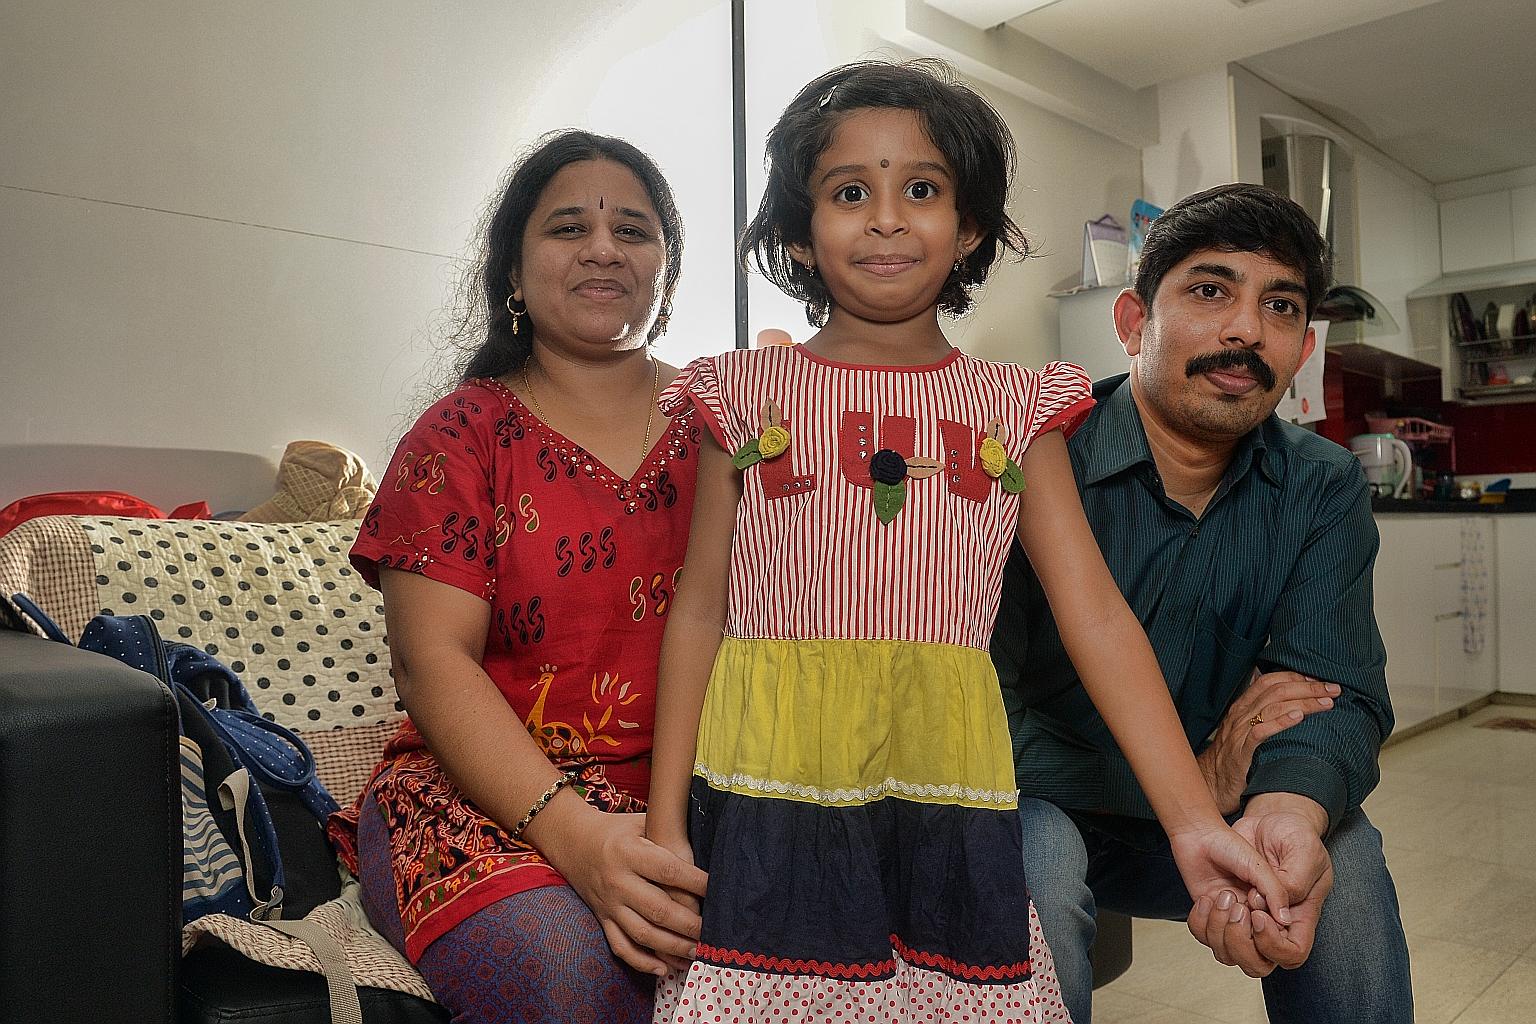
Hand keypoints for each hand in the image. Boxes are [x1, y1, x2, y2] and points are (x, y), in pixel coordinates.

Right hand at [532, 799, 707, 975]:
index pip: (667, 871)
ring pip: (641, 933)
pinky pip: (621, 946)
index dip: (694, 882)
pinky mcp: (603, 919)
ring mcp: (609, 904)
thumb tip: (706, 844)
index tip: (717, 890)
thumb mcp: (641, 822)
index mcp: (629, 853)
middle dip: (688, 925)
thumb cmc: (617, 831)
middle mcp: (618, 882)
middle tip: (712, 932)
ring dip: (671, 947)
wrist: (573, 842)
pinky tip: (664, 968)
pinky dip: (642, 962)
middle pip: (657, 909)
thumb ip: (668, 832)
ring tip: (696, 953)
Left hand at [1169, 822, 1293, 975]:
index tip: (1258, 916)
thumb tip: (1282, 919)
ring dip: (1220, 927)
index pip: (1292, 953)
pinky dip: (1201, 920)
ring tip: (1223, 895)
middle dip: (1242, 942)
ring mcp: (1236, 923)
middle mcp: (1261, 924)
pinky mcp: (1212, 918)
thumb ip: (1277, 889)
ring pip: (1228, 956)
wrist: (1206, 831)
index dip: (1275, 945)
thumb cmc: (1241, 842)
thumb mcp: (1263, 863)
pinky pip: (1204, 938)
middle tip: (1238, 907)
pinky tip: (1206, 898)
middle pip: (1258, 964)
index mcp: (1286, 914)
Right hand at [1197, 671, 1340, 813]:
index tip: (1320, 680)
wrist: (1211, 784)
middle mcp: (1241, 715)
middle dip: (1308, 687)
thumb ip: (1260, 713)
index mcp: (1242, 707)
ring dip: (1303, 702)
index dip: (1296, 676)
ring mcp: (1240, 732)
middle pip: (1276, 690)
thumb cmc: (1231, 758)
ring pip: (1272, 707)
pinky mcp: (1242, 752)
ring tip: (1326, 703)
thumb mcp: (1243, 729)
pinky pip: (1261, 732)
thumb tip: (1285, 700)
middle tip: (1333, 689)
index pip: (1269, 680)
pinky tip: (1297, 718)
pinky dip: (1280, 722)